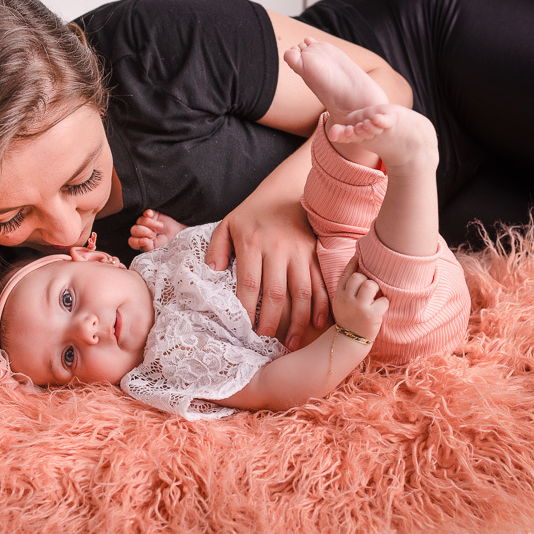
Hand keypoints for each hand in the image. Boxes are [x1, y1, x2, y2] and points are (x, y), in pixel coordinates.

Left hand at [128, 209, 185, 251]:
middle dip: (145, 232)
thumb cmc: (167, 243)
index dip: (137, 241)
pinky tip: (151, 214)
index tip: (146, 240)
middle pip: (134, 230)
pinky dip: (147, 213)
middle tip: (154, 234)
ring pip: (139, 221)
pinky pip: (145, 212)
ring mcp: (144, 222)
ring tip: (160, 227)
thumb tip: (143, 241)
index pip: (132, 241)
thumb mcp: (158, 248)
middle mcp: (140, 232)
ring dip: (151, 224)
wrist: (178, 234)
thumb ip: (148, 247)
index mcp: (140, 242)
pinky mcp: (150, 214)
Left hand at [205, 195, 329, 350]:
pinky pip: (320, 282)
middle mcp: (277, 248)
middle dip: (271, 322)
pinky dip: (322, 304)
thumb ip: (216, 249)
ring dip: (298, 321)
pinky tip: (318, 323)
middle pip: (275, 293)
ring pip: (301, 292)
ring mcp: (299, 251)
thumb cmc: (253, 214)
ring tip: (292, 343)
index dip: (247, 310)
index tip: (245, 330)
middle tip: (266, 341)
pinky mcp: (316, 252)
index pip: (248, 284)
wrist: (286, 190)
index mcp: (252, 242)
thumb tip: (211, 274)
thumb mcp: (228, 224)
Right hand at [331, 256, 387, 341]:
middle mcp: (346, 299)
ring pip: (370, 285)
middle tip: (370, 291)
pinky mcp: (371, 315)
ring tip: (374, 298)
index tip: (359, 255)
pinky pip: (383, 300)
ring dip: (376, 290)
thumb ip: (347, 288)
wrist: (350, 341)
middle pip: (359, 277)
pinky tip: (380, 310)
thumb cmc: (350, 319)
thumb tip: (357, 264)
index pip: (346, 274)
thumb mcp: (341, 303)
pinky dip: (384, 304)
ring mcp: (358, 307)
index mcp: (339, 295)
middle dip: (367, 281)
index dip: (353, 263)